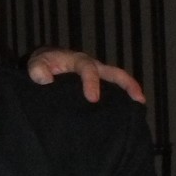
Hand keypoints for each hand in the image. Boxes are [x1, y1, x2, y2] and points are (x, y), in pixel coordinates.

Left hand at [26, 47, 145, 103]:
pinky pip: (113, 90)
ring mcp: (98, 76)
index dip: (92, 82)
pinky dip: (123, 99)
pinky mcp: (99, 85)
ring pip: (118, 81)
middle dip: (126, 84)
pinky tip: (128, 114)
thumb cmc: (42, 65)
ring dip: (130, 91)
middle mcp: (92, 66)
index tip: (93, 99)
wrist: (45, 64)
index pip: (88, 68)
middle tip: (137, 98)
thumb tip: (46, 80)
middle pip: (114, 72)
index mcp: (77, 60)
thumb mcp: (35, 64)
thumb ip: (37, 70)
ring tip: (140, 105)